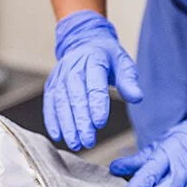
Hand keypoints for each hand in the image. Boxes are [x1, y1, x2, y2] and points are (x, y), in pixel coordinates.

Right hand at [45, 10, 143, 149]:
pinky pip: (50, 104)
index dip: (96, 104)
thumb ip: (129, 81)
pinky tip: (58, 136)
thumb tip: (137, 98)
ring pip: (61, 102)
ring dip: (67, 124)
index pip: (94, 84)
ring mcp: (60, 76)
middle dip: (81, 121)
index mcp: (94, 59)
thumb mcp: (123, 63)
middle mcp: (73, 67)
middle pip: (75, 96)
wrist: (85, 44)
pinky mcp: (52, 85)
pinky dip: (52, 120)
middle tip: (88, 141)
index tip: (100, 124)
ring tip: (75, 143)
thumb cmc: (107, 58)